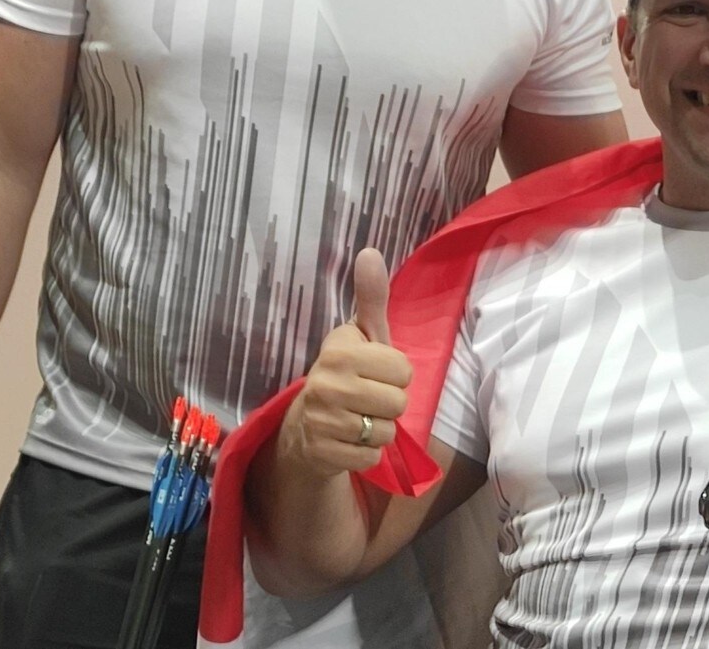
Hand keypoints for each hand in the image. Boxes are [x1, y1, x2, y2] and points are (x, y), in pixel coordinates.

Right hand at [281, 248, 413, 478]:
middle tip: (366, 400)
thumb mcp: (361, 337)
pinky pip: (372, 457)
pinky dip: (366, 454)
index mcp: (339, 349)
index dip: (395, 374)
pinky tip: (348, 441)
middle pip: (399, 402)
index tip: (372, 373)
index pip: (403, 369)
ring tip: (357, 419)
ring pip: (386, 431)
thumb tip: (371, 251)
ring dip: (378, 430)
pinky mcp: (323, 453)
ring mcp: (322, 419)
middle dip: (389, 405)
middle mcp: (326, 381)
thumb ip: (371, 298)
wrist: (305, 429)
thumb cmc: (346, 376)